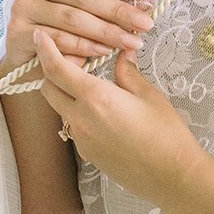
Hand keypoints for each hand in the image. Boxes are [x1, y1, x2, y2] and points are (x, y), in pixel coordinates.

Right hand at [3, 0, 153, 68]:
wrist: (27, 51)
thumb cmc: (61, 22)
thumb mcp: (84, 4)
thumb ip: (108, 0)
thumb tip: (143, 3)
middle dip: (119, 11)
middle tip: (145, 25)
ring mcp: (22, 4)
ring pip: (72, 18)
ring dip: (106, 32)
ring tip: (130, 42)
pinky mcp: (16, 30)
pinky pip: (56, 39)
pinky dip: (83, 47)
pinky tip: (103, 52)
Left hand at [33, 27, 210, 213]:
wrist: (173, 177)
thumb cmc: (166, 133)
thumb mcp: (148, 95)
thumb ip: (126, 72)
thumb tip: (120, 53)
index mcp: (95, 98)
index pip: (56, 69)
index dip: (45, 49)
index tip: (40, 36)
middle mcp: (81, 119)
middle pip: (48, 89)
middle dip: (52, 71)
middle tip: (73, 60)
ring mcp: (81, 140)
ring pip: (59, 108)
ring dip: (65, 93)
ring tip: (89, 83)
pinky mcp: (87, 155)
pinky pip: (73, 127)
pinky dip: (77, 113)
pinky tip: (100, 110)